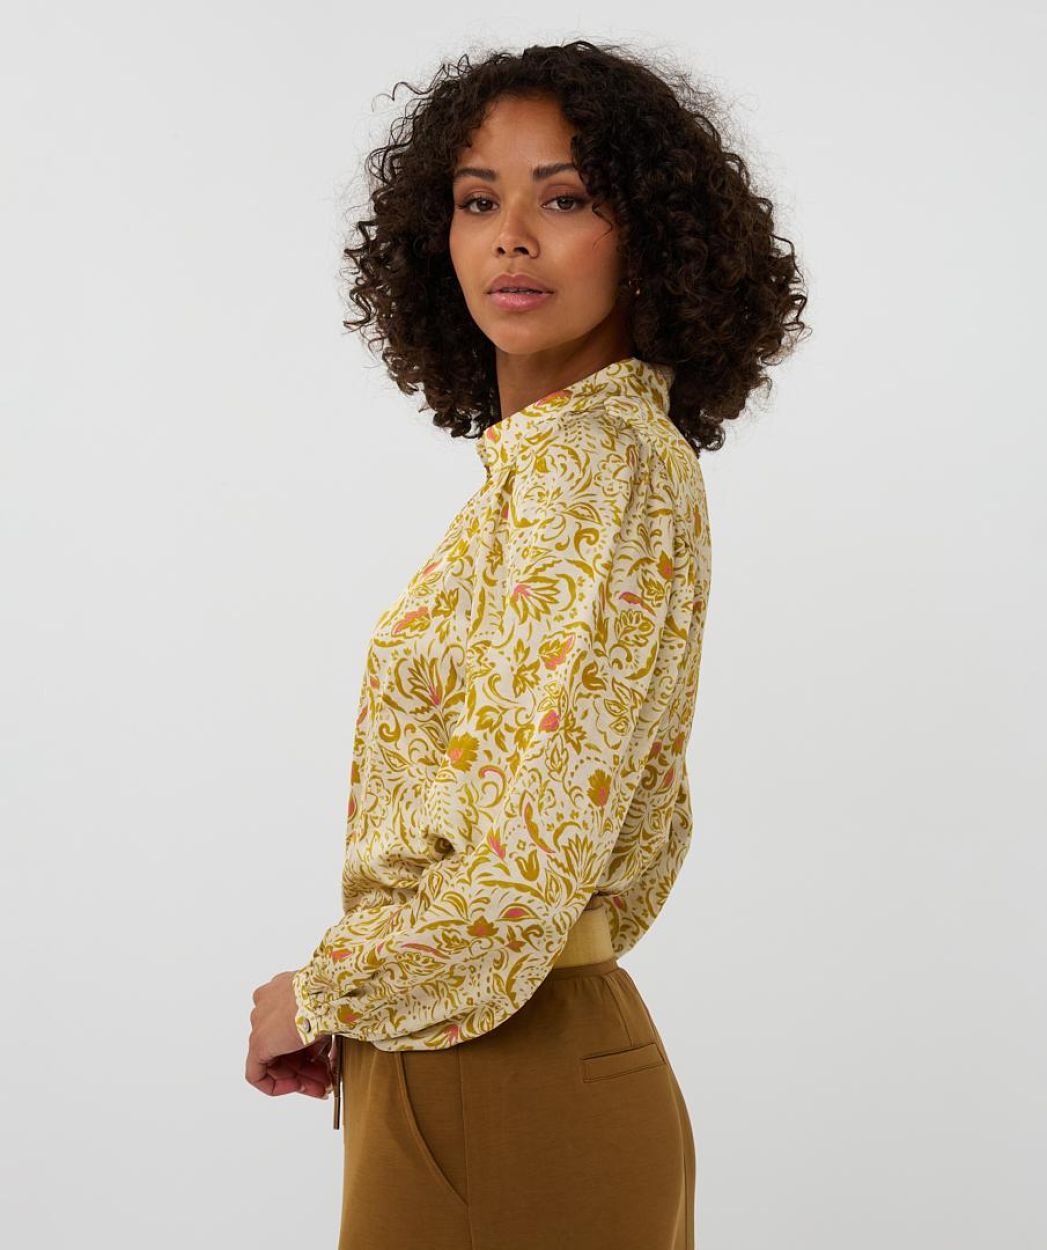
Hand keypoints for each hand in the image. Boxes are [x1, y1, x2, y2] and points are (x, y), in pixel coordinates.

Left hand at [246, 970, 334, 1097]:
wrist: (324, 996)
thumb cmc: (331, 998)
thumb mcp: (326, 1017)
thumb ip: (320, 1038)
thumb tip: (326, 1061)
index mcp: (281, 990)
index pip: (289, 1029)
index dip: (308, 1050)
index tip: (323, 1061)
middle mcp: (266, 1004)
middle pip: (283, 1046)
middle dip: (305, 1067)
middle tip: (324, 1080)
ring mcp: (259, 1023)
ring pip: (275, 1060)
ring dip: (298, 1077)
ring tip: (319, 1087)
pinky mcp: (257, 1043)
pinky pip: (258, 1073)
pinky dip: (277, 1085)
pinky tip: (298, 1086)